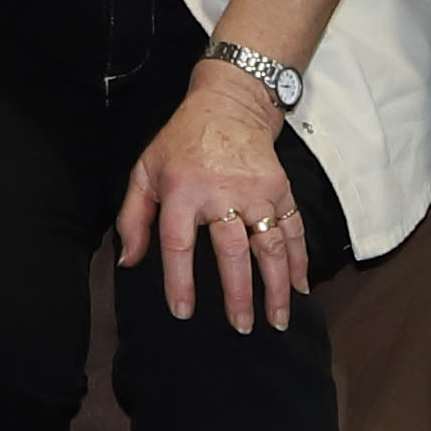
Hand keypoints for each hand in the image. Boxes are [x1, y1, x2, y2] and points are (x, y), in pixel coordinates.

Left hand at [118, 67, 311, 331]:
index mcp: (181, 191)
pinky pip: (294, 230)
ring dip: (276, 286)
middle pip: (231, 250)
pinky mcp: (280, 189)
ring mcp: (256, 191)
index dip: (180, 281)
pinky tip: (301, 288)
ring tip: (278, 320)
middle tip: (240, 327)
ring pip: (270, 245)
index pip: (178, 244)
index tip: (182, 313)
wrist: (229, 104)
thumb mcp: (144, 171)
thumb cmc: (180, 142)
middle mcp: (221, 193)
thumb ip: (133, 218)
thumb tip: (130, 263)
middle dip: (238, 293)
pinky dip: (300, 261)